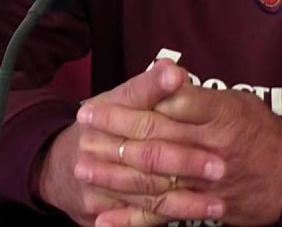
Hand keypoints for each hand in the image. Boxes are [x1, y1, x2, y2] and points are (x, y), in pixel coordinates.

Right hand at [36, 61, 226, 225]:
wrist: (61, 164)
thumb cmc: (105, 125)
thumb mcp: (122, 99)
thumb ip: (150, 86)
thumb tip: (172, 70)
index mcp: (104, 111)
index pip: (140, 107)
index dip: (167, 103)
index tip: (193, 100)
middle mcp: (95, 144)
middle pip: (147, 155)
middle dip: (185, 162)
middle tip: (220, 167)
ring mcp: (95, 180)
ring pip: (147, 191)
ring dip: (185, 200)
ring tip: (218, 202)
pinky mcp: (98, 209)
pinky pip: (138, 216)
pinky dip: (167, 218)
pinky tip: (193, 217)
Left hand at [80, 80, 281, 225]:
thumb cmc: (263, 133)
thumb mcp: (238, 101)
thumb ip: (200, 96)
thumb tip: (165, 79)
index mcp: (220, 114)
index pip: (170, 102)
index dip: (131, 102)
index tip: (101, 100)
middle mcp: (212, 146)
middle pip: (155, 136)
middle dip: (114, 131)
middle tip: (83, 126)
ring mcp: (206, 181)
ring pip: (153, 177)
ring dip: (114, 173)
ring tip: (83, 165)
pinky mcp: (205, 208)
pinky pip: (163, 214)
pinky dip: (132, 220)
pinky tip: (104, 220)